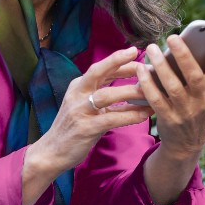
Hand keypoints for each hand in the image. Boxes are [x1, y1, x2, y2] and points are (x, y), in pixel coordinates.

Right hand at [22, 46, 152, 204]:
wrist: (52, 152)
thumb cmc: (73, 128)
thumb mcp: (85, 107)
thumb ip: (104, 96)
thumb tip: (133, 86)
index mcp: (78, 87)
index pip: (99, 68)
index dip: (118, 60)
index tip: (136, 53)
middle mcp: (77, 94)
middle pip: (97, 72)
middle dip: (119, 62)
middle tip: (142, 59)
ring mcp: (80, 110)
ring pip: (108, 95)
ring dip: (131, 92)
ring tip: (152, 92)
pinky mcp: (86, 127)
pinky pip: (112, 118)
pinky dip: (130, 115)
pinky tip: (145, 114)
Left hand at [136, 28, 204, 158]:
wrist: (186, 143)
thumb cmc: (201, 109)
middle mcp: (204, 99)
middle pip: (194, 75)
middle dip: (184, 55)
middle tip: (171, 37)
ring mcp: (186, 110)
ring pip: (173, 86)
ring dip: (161, 66)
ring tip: (151, 48)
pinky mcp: (169, 118)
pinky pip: (156, 99)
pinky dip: (147, 84)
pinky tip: (141, 69)